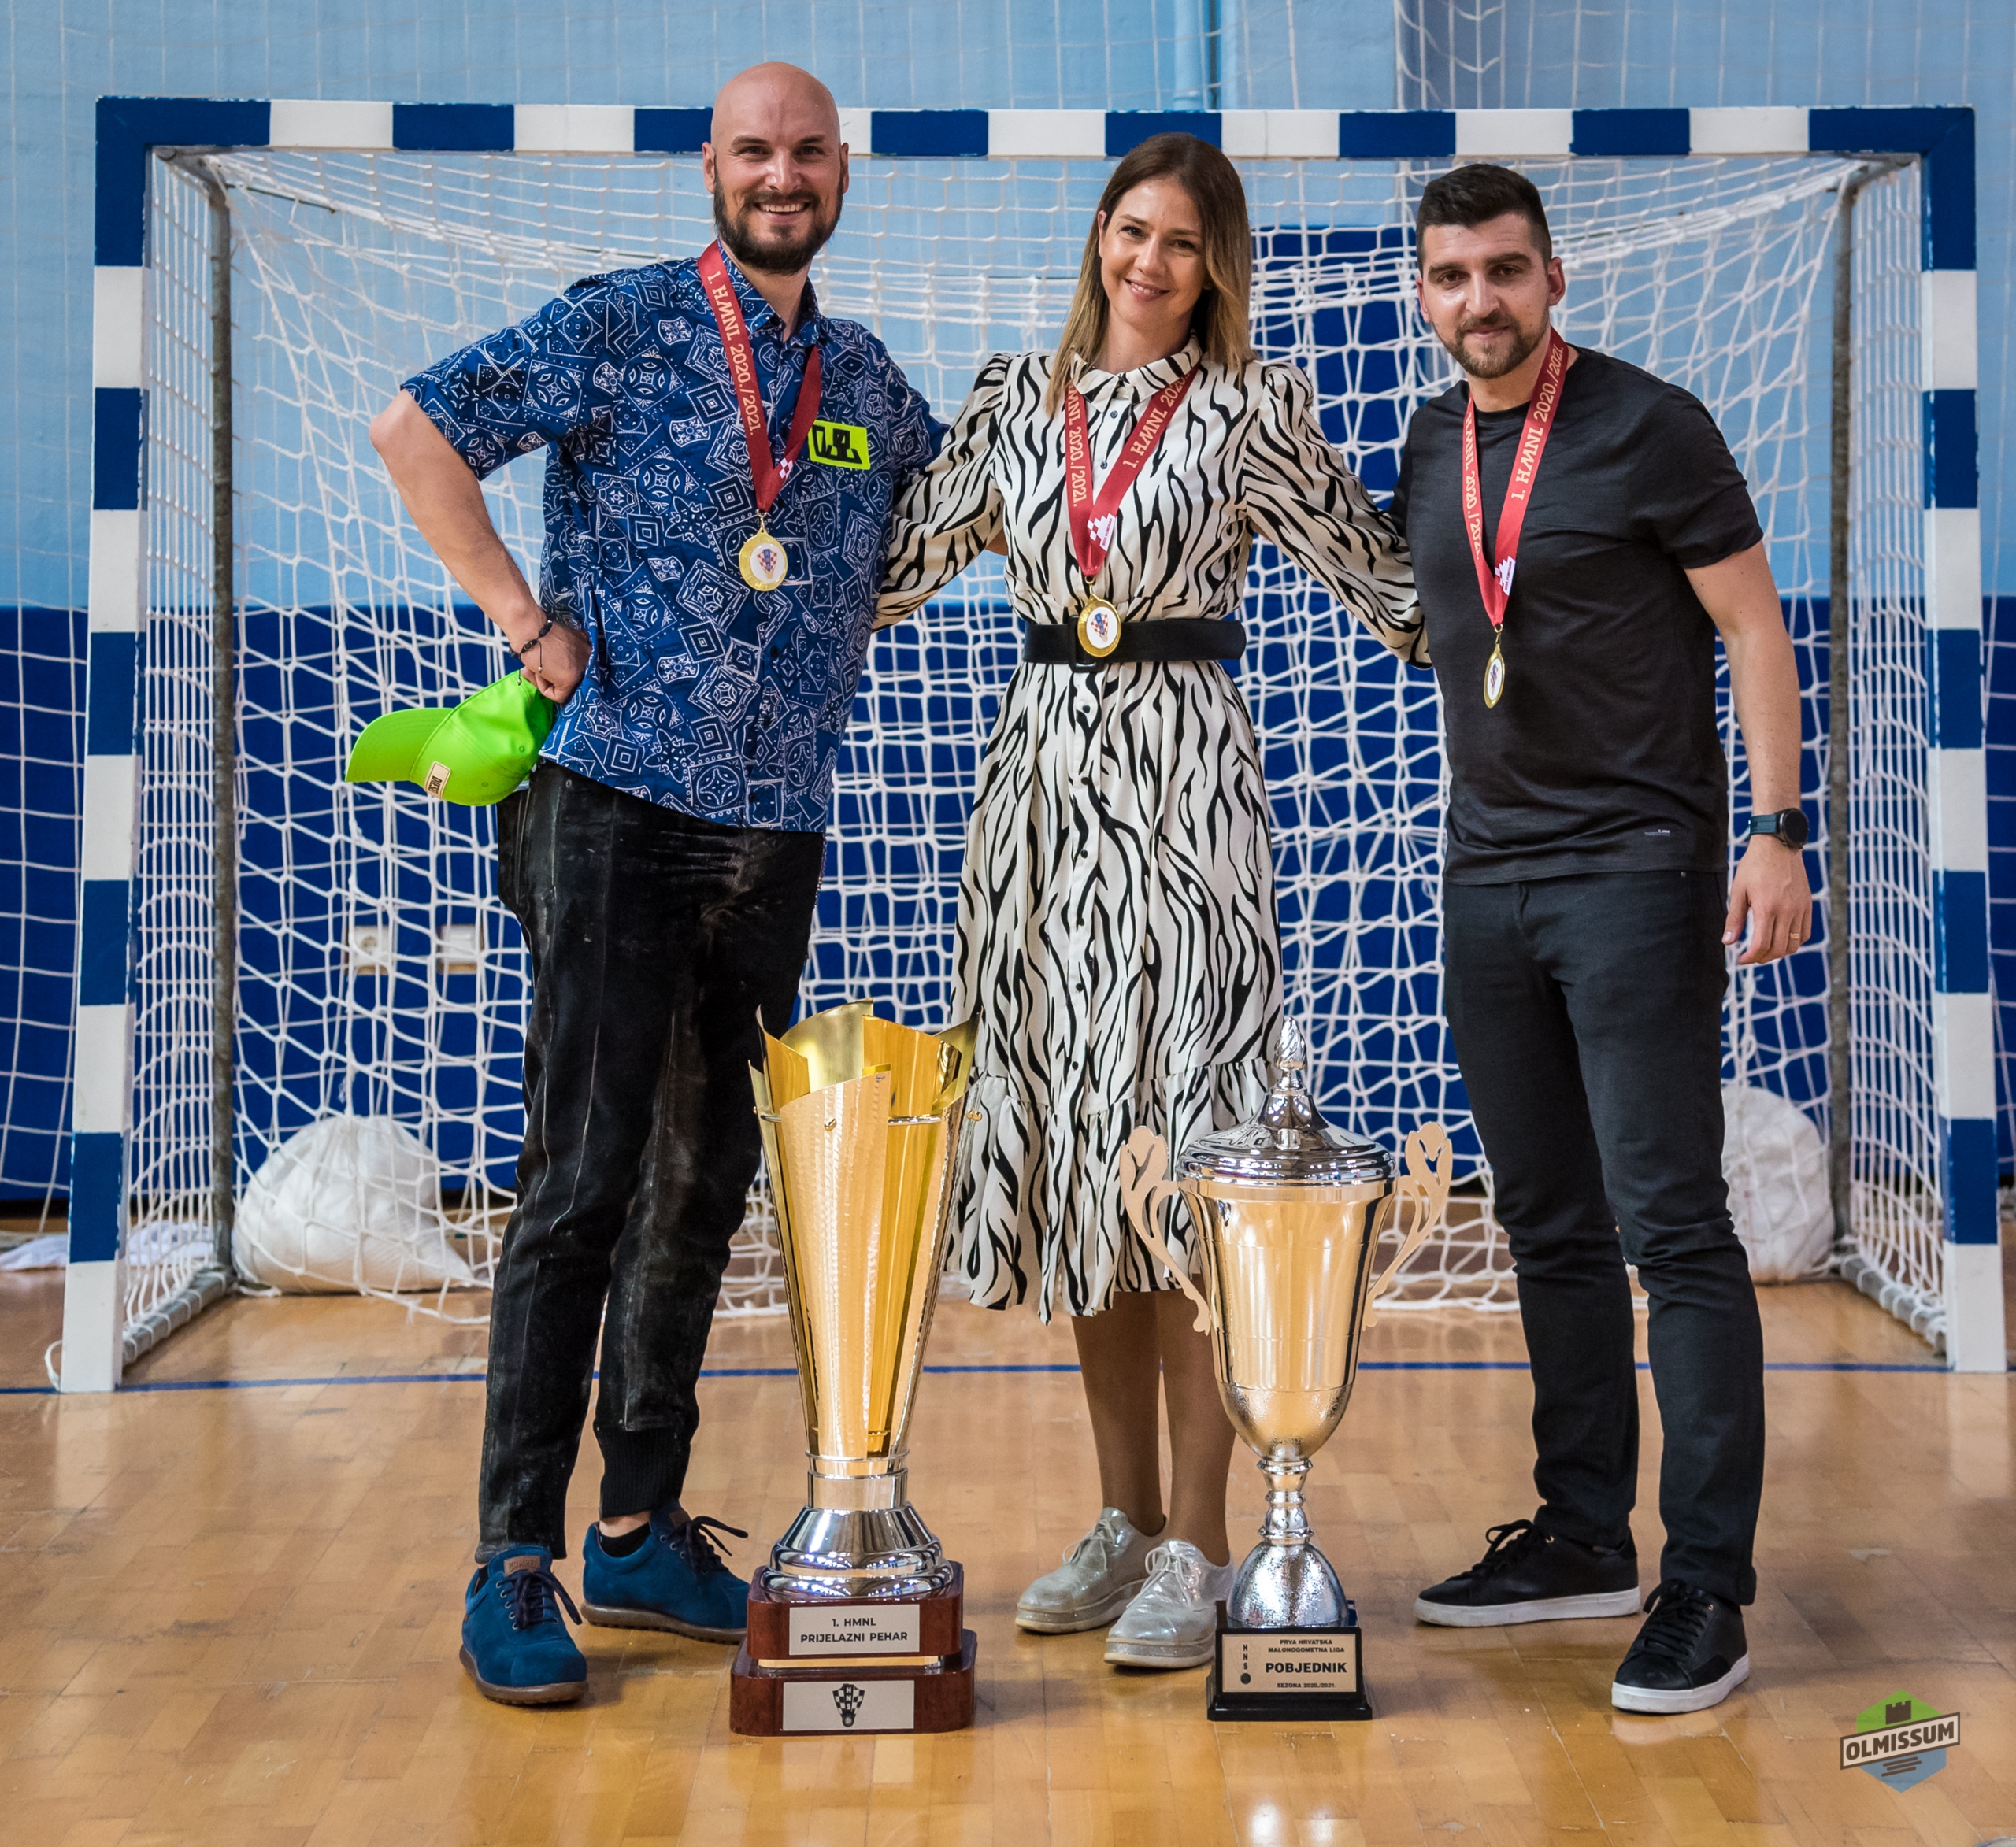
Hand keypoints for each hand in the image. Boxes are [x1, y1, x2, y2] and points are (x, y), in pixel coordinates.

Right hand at [502, 611, 588, 705]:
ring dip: (545, 682)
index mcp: (587, 648)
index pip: (575, 670)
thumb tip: (552, 671)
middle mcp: (590, 658)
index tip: (541, 665)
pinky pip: (558, 695)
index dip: (556, 671)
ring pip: (565, 689)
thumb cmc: (535, 633)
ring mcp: (582, 669)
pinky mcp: (571, 679)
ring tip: (532, 669)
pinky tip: (536, 673)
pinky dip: (543, 688)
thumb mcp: (556, 645)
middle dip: (550, 678)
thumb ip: (560, 657)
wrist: (529, 627)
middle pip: (571, 680)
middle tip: (534, 670)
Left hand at [1724, 832, 1812, 964]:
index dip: (1751, 958)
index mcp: (1767, 908)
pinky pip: (1805, 932)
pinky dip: (1795, 942)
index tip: (1741, 960)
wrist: (1778, 845)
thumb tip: (1728, 942)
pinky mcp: (1808, 904)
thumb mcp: (1738, 891)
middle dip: (1763, 958)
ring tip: (1765, 950)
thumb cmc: (1754, 866)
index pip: (1762, 945)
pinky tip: (1781, 940)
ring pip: (1794, 944)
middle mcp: (1787, 911)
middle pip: (1778, 949)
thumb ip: (1734, 919)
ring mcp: (1800, 908)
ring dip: (1779, 953)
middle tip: (1750, 957)